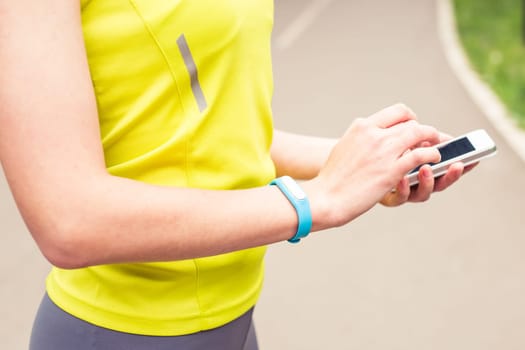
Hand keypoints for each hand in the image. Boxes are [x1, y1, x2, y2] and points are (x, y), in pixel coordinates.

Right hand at [304, 103, 441, 228]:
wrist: (326, 197)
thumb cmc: (332, 178)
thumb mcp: (344, 147)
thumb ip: (360, 139)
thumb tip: (370, 138)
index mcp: (362, 127)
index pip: (395, 112)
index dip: (410, 118)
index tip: (412, 126)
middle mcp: (374, 134)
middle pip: (409, 122)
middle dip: (423, 130)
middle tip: (429, 138)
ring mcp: (384, 150)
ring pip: (419, 133)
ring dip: (432, 138)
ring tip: (437, 146)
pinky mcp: (393, 170)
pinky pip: (421, 154)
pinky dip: (432, 154)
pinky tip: (434, 159)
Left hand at [380, 135, 477, 206]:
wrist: (354, 177)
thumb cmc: (378, 157)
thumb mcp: (401, 144)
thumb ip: (422, 141)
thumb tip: (445, 137)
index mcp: (424, 170)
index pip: (449, 170)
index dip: (464, 166)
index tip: (474, 158)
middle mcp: (418, 184)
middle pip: (440, 185)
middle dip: (450, 175)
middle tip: (455, 164)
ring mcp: (405, 193)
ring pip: (423, 195)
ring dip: (428, 181)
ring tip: (425, 168)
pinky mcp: (389, 198)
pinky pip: (399, 197)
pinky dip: (404, 188)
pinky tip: (402, 178)